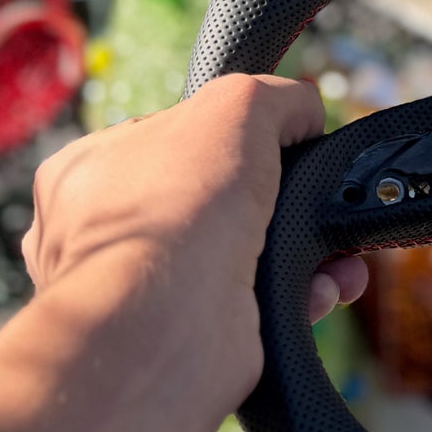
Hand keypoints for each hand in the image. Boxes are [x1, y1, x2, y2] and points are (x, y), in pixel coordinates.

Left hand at [22, 75, 367, 410]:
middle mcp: (111, 230)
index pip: (177, 134)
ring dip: (306, 250)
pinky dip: (301, 294)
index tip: (278, 147)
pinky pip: (260, 303)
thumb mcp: (236, 103)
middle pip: (222, 198)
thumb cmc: (177, 207)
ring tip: (336, 258)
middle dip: (285, 202)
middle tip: (319, 203)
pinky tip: (317, 290)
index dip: (234, 136)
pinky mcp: (188, 334)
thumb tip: (303, 114)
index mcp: (94, 166)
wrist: (167, 325)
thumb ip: (274, 96)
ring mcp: (147, 288)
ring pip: (249, 253)